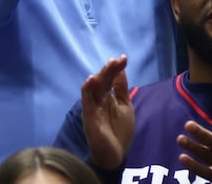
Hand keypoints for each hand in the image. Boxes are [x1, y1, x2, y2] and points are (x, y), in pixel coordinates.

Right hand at [81, 55, 134, 169]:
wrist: (116, 155)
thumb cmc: (119, 131)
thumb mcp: (124, 106)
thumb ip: (121, 89)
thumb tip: (121, 70)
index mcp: (107, 97)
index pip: (110, 78)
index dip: (116, 68)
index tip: (124, 58)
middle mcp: (98, 100)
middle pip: (103, 80)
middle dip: (110, 69)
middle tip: (118, 59)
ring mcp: (93, 108)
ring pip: (94, 87)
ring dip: (101, 75)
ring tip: (109, 64)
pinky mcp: (89, 117)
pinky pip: (87, 101)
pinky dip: (88, 90)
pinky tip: (92, 80)